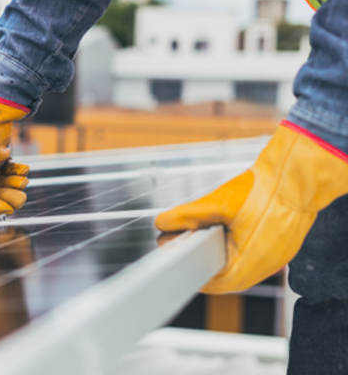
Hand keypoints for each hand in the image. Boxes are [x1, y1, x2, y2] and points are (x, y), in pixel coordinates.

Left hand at [156, 122, 347, 293]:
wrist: (297, 175)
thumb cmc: (263, 191)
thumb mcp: (216, 204)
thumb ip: (186, 216)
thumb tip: (163, 223)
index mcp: (249, 265)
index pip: (214, 284)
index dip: (193, 273)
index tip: (178, 263)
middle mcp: (266, 267)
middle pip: (228, 274)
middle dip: (205, 261)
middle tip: (187, 246)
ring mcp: (278, 257)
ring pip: (243, 264)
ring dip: (223, 253)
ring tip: (205, 237)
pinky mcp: (284, 245)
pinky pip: (257, 253)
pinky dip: (239, 245)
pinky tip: (230, 230)